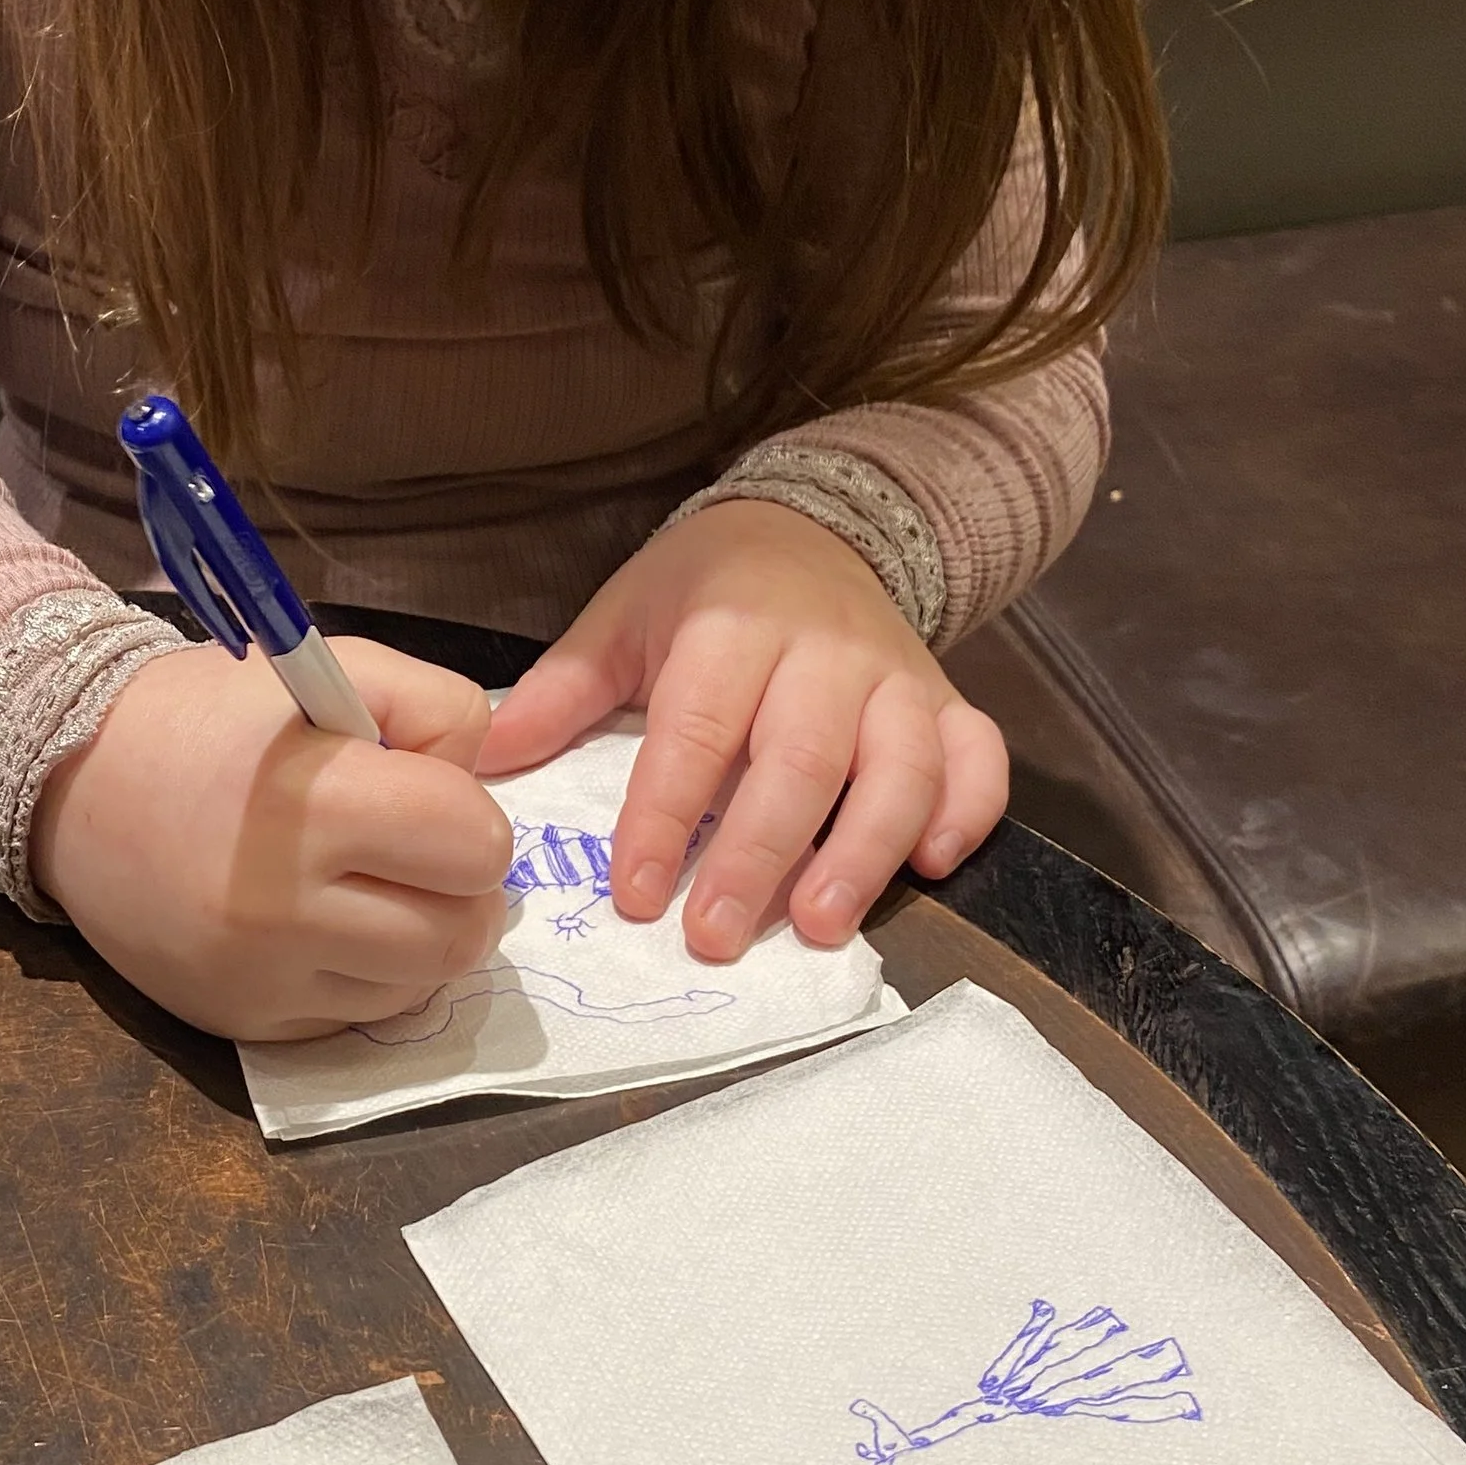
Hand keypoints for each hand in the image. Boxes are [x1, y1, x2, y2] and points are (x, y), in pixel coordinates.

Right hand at [30, 637, 512, 1039]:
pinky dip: (361, 973)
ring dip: (418, 937)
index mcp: (309, 803)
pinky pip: (357, 1017)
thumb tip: (484, 796)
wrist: (71, 781)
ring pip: (420, 987)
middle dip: (460, 887)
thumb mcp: (328, 667)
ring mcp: (260, 979)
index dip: (466, 813)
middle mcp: (282, 908)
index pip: (476, 844)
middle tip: (415, 850)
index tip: (421, 793)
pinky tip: (319, 923)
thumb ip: (436, 714)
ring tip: (366, 885)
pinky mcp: (245, 1025)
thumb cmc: (210, 718)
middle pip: (463, 936)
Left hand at [480, 500, 1006, 960]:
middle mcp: (825, 652)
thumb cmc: (704, 592)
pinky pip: (978, 759)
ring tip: (817, 926)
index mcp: (733, 626)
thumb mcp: (624, 619)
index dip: (666, 816)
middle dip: (757, 857)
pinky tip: (928, 865)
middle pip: (800, 761)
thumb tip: (487, 764)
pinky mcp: (946, 700)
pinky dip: (965, 813)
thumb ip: (563, 692)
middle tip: (714, 936)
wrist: (810, 528)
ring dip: (863, 852)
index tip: (636, 893)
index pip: (698, 729)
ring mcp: (897, 676)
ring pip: (898, 769)